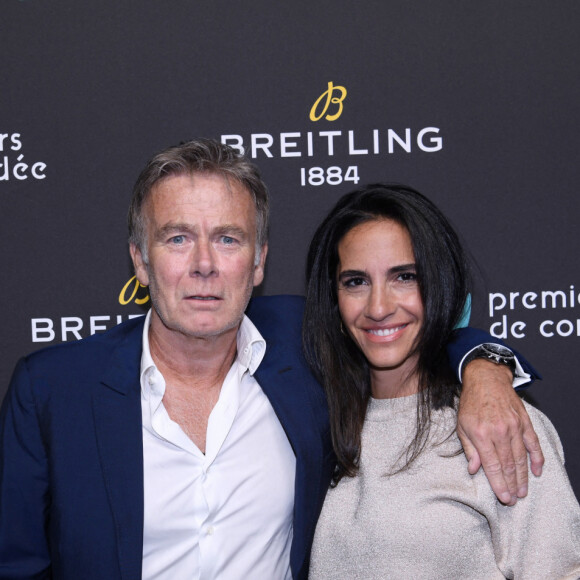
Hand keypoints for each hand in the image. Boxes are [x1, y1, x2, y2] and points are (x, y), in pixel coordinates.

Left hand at [457, 359, 543, 504]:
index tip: (504, 498)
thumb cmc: (471, 404)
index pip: (493, 466)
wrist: (486, 379)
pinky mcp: (524, 422)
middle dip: (511, 485)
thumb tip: (474, 470)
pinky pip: (533, 444)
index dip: (499, 484)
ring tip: (523, 492)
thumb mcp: (461, 425)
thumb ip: (469, 449)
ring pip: (521, 458)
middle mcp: (499, 431)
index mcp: (481, 434)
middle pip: (508, 465)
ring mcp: (514, 426)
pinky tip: (537, 471)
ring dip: (523, 477)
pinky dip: (537, 459)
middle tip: (514, 500)